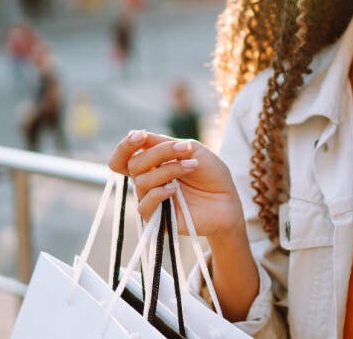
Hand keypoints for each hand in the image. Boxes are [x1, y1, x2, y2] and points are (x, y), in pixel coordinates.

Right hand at [109, 131, 243, 237]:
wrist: (228, 200)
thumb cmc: (211, 173)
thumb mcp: (191, 149)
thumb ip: (163, 142)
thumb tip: (134, 133)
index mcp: (151, 164)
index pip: (123, 157)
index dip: (126, 146)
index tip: (140, 135)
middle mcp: (147, 181)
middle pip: (134, 164)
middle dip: (159, 153)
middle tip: (185, 149)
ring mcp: (151, 200)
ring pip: (142, 181)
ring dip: (169, 170)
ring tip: (192, 166)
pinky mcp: (157, 219)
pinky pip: (145, 205)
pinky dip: (159, 193)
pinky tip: (175, 189)